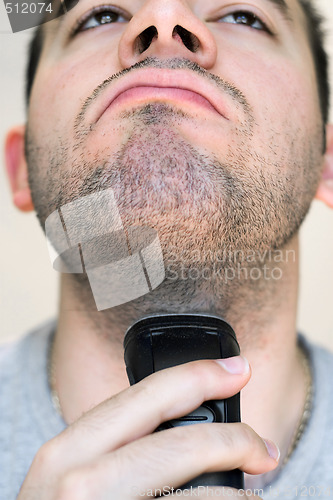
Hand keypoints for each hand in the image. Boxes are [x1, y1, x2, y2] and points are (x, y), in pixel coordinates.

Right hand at [18, 357, 278, 498]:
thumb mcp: (70, 475)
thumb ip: (113, 445)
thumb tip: (184, 422)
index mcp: (66, 452)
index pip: (145, 397)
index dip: (198, 377)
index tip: (237, 369)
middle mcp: (81, 486)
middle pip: (181, 445)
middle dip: (233, 439)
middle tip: (262, 447)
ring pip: (201, 497)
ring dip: (237, 496)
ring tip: (247, 496)